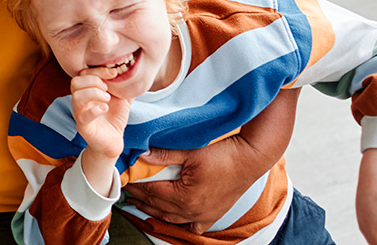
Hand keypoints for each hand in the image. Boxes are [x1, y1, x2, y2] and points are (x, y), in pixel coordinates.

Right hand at [72, 73, 130, 159]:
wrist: (113, 141)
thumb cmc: (114, 118)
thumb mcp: (121, 97)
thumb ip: (124, 84)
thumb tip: (136, 70)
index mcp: (87, 90)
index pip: (84, 73)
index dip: (99, 70)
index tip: (114, 73)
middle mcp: (80, 100)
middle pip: (75, 82)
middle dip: (94, 80)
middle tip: (107, 89)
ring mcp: (79, 113)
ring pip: (77, 97)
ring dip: (94, 93)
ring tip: (107, 98)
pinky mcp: (83, 126)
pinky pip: (83, 115)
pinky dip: (95, 109)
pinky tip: (106, 108)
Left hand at [127, 88, 299, 233]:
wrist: (251, 158)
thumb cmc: (223, 154)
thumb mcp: (191, 151)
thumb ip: (164, 154)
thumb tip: (140, 154)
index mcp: (185, 197)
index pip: (151, 192)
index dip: (136, 185)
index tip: (124, 178)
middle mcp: (192, 211)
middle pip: (159, 206)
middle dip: (141, 197)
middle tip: (126, 189)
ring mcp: (203, 215)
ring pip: (172, 217)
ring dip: (155, 209)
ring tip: (141, 202)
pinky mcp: (212, 215)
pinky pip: (191, 224)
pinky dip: (179, 220)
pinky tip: (172, 216)